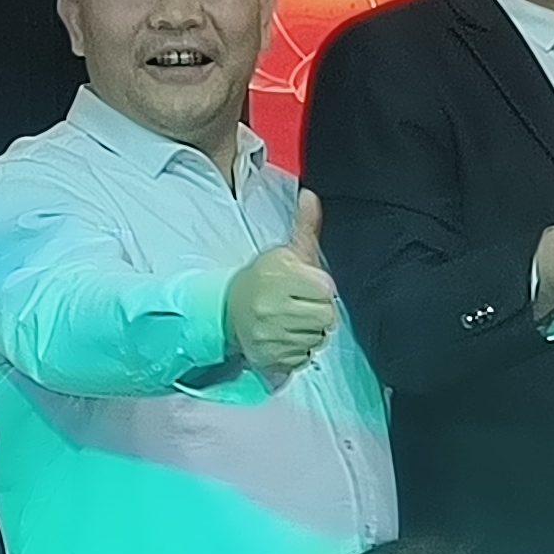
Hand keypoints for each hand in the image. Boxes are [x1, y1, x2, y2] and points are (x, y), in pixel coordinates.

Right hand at [224, 190, 341, 378]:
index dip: (322, 288)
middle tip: (303, 303)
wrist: (227, 311)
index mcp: (277, 276)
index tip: (310, 285)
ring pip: (318, 337)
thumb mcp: (284, 252)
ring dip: (312, 330)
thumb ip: (304, 227)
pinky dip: (301, 348)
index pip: (326, 289)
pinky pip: (305, 356)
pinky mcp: (270, 358)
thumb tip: (311, 196)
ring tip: (293, 318)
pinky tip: (287, 335)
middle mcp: (271, 307)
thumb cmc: (264, 280)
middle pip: (326, 316)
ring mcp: (270, 335)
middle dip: (320, 310)